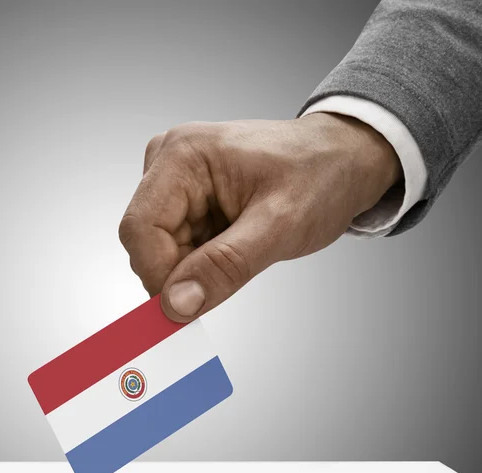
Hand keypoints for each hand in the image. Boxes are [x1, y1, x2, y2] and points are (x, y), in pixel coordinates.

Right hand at [119, 114, 401, 321]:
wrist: (341, 161)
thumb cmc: (320, 175)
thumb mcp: (279, 225)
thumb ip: (224, 266)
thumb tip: (176, 304)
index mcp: (183, 155)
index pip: (140, 229)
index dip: (158, 275)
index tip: (186, 308)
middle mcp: (169, 164)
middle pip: (147, 242)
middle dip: (181, 273)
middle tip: (229, 277)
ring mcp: (176, 182)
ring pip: (161, 251)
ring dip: (195, 269)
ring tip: (242, 251)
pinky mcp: (186, 201)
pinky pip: (177, 248)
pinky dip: (202, 263)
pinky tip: (234, 248)